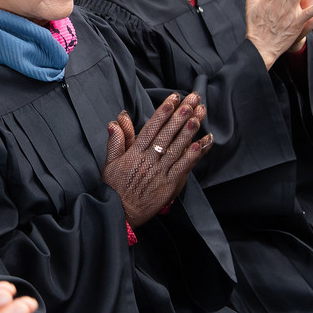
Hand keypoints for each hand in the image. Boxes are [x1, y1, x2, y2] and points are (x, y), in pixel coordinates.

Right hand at [102, 93, 212, 227]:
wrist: (120, 214)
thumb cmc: (114, 188)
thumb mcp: (109, 163)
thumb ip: (115, 141)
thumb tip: (116, 120)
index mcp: (134, 153)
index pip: (151, 128)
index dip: (163, 112)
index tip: (173, 98)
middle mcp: (148, 160)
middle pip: (167, 134)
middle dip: (181, 115)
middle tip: (193, 99)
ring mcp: (160, 172)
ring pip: (177, 148)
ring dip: (189, 131)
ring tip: (199, 115)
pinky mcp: (169, 185)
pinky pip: (183, 167)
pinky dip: (194, 155)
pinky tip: (203, 144)